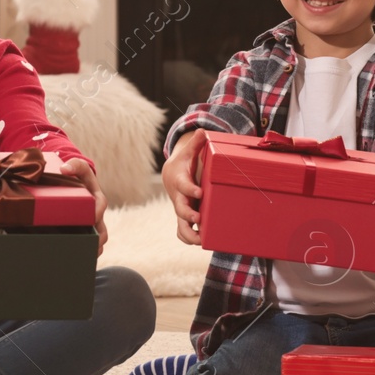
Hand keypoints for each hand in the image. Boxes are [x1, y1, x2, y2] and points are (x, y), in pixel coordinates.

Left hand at [61, 157, 107, 255]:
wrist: (73, 186)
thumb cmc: (76, 177)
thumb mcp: (77, 168)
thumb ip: (74, 165)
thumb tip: (64, 169)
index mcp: (97, 200)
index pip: (101, 206)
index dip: (96, 213)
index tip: (91, 217)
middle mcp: (97, 216)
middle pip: (102, 233)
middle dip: (97, 242)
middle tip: (87, 248)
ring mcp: (92, 227)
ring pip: (97, 244)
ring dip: (91, 252)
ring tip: (80, 260)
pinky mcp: (84, 235)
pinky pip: (88, 248)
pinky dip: (84, 256)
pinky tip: (73, 264)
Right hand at [162, 129, 206, 245]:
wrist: (172, 174)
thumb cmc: (184, 163)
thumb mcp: (188, 152)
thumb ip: (196, 143)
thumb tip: (203, 131)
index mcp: (180, 181)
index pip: (183, 186)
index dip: (190, 189)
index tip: (199, 192)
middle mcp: (179, 198)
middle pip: (180, 209)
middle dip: (188, 215)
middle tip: (199, 218)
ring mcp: (181, 209)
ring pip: (181, 225)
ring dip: (189, 234)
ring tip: (201, 241)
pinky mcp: (184, 217)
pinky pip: (182, 231)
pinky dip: (188, 238)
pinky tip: (200, 243)